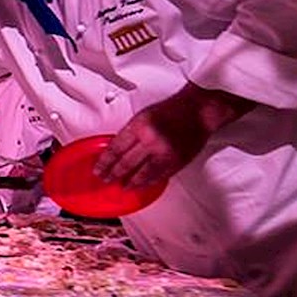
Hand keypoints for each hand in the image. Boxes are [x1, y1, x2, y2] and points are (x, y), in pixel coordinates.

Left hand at [93, 97, 210, 189]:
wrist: (198, 110)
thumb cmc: (171, 110)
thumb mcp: (143, 116)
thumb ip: (130, 134)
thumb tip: (115, 151)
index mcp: (140, 127)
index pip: (115, 149)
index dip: (104, 162)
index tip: (98, 169)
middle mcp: (152, 141)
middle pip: (126, 164)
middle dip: (113, 174)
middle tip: (106, 179)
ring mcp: (165, 154)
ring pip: (142, 174)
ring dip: (131, 183)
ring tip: (123, 187)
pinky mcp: (177, 162)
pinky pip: (159, 177)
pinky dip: (148, 182)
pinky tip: (141, 185)